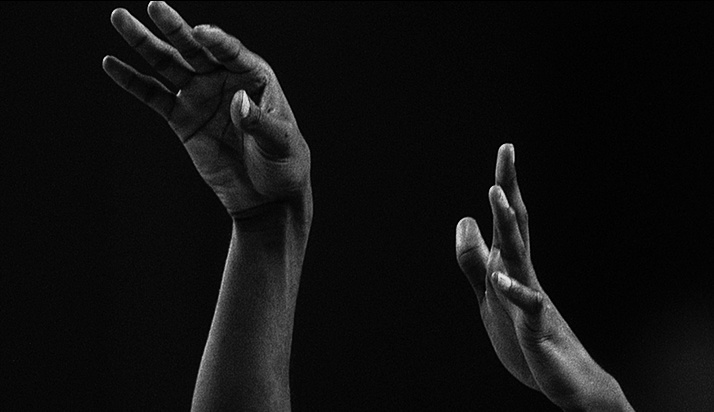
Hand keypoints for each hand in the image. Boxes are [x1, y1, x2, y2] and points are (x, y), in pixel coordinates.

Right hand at [103, 1, 309, 217]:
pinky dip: (132, 81)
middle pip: (195, 48)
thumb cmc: (284, 163)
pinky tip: (111, 63)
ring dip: (144, 42)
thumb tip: (238, 100)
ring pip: (168, 64)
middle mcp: (224, 78)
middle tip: (154, 5)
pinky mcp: (182, 118)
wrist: (266, 194)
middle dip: (175, 28)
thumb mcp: (280, 141)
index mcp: (254, 76)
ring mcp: (200, 95)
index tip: (201, 32)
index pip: (231, 52)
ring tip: (120, 18)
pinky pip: (153, 95)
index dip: (217, 41)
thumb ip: (259, 121)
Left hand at [456, 144, 631, 409]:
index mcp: (510, 265)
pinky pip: (526, 305)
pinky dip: (513, 290)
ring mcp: (531, 297)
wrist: (561, 376)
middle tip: (506, 150)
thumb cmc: (525, 334)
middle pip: (515, 224)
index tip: (506, 149)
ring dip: (507, 223)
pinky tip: (498, 278)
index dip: (504, 185)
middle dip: (508, 187)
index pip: (507, 219)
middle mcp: (523, 273)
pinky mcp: (536, 326)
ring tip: (495, 192)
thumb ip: (474, 260)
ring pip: (519, 254)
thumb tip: (464, 217)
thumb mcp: (487, 294)